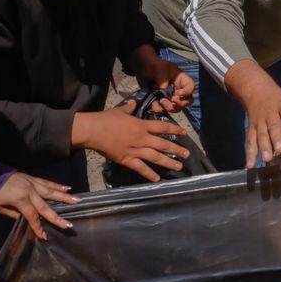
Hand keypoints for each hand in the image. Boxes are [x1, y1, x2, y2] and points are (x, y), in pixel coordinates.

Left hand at [0, 172, 78, 238]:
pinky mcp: (32, 178)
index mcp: (20, 200)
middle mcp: (29, 191)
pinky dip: (58, 185)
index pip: (32, 216)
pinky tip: (67, 188)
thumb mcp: (1, 208)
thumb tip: (29, 220)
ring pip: (51, 192)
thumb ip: (16, 215)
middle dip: (56, 217)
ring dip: (64, 197)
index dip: (38, 227)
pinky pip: (47, 182)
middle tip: (68, 225)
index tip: (45, 236)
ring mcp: (32, 183)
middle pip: (45, 206)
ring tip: (77, 201)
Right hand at [72, 103, 189, 181]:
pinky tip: (157, 179)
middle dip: (176, 149)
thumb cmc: (106, 119)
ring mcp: (135, 150)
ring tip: (179, 166)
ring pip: (155, 157)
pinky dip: (149, 174)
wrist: (93, 130)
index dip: (174, 130)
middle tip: (187, 154)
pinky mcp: (126, 159)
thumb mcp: (119, 110)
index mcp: (141, 125)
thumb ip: (129, 108)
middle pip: (163, 144)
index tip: (184, 133)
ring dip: (168, 162)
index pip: (162, 127)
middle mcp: (142, 138)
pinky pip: (140, 168)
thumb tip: (133, 103)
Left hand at [134, 55, 194, 113]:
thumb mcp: (159, 69)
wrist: (141, 69)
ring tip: (161, 101)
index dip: (187, 92)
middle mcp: (178, 89)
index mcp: (181, 79)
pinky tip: (153, 104)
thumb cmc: (153, 65)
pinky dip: (159, 109)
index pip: (191, 86)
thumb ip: (163, 80)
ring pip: (176, 108)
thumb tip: (163, 91)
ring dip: (169, 107)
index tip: (178, 93)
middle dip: (180, 103)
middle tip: (172, 100)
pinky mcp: (161, 102)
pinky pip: (163, 110)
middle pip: (187, 101)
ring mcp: (170, 96)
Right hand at [240, 81, 280, 164]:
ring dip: (263, 147)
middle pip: (273, 125)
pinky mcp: (251, 129)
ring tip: (268, 159)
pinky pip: (250, 142)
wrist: (258, 91)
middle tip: (280, 149)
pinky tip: (249, 166)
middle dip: (276, 137)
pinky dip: (249, 154)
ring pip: (260, 135)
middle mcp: (270, 114)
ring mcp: (259, 122)